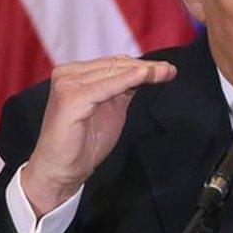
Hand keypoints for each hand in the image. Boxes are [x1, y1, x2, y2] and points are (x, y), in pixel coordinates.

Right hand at [21, 55, 176, 216]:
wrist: (62, 170)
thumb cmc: (84, 143)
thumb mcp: (111, 108)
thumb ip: (123, 89)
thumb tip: (147, 72)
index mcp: (75, 74)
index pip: (113, 63)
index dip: (142, 65)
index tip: (167, 70)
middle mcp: (68, 74)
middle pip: (115, 65)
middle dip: (146, 68)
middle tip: (170, 71)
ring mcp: (67, 84)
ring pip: (112, 72)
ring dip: (142, 72)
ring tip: (165, 73)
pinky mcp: (70, 98)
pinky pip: (105, 86)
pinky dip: (127, 80)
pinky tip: (145, 76)